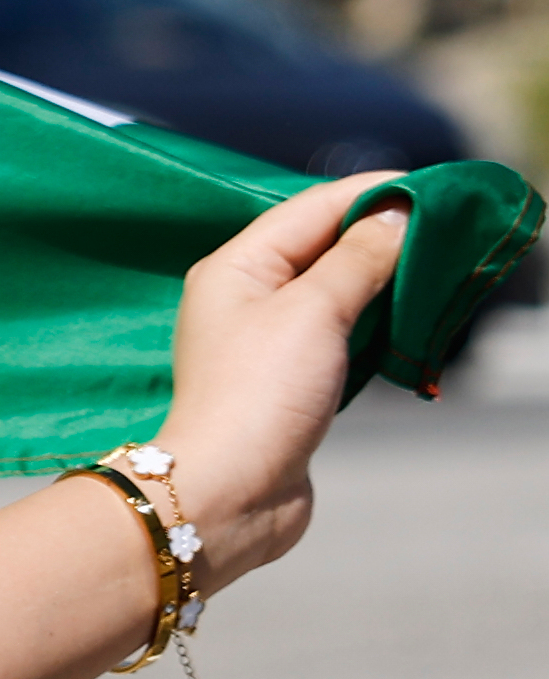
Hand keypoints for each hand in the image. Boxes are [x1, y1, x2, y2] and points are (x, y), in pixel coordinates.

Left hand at [150, 173, 407, 591]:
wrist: (232, 492)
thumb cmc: (261, 393)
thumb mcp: (314, 311)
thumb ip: (357, 259)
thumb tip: (393, 215)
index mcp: (236, 267)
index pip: (311, 208)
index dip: (372, 192)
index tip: (432, 186)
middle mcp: (246, 297)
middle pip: (324, 246)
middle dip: (383, 234)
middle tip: (447, 226)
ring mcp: (268, 340)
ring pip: (337, 291)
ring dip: (385, 279)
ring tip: (439, 264)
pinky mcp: (291, 379)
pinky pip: (341, 333)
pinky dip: (377, 321)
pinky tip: (412, 316)